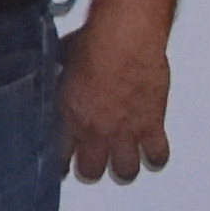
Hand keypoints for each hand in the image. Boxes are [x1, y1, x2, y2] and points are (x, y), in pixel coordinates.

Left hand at [63, 13, 174, 182]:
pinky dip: (156, 156)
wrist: (125, 39)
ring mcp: (126, 131)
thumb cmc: (93, 44)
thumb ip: (58, 79)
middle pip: (91, 171)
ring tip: (122, 162)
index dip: (59, 163)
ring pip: (125, 171)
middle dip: (90, 170)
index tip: (61, 164)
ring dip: (123, 168)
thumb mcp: (62, 64)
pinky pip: (157, 155)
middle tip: (93, 165)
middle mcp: (96, 130)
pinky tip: (152, 152)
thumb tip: (52, 70)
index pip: (58, 155)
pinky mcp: (153, 125)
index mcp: (70, 117)